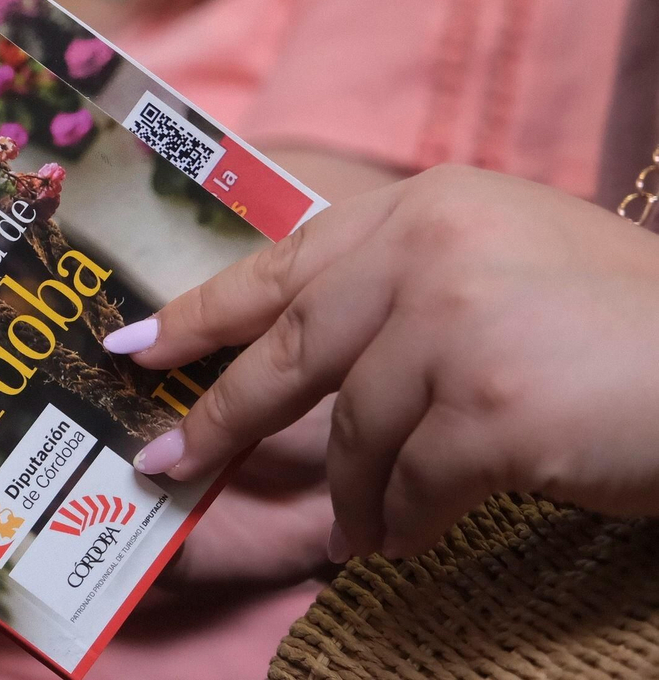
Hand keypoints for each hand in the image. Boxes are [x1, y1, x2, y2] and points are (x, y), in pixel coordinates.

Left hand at [107, 165, 658, 562]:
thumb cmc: (627, 326)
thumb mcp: (505, 263)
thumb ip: (405, 286)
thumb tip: (302, 353)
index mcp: (425, 208)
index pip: (285, 265)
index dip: (202, 311)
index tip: (135, 348)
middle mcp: (431, 250)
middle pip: (290, 349)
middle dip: (222, 416)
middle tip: (170, 462)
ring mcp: (458, 324)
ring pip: (355, 434)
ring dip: (351, 499)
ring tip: (357, 533)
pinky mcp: (491, 406)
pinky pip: (411, 487)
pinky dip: (403, 523)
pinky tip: (408, 537)